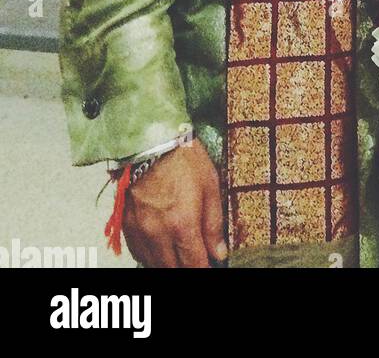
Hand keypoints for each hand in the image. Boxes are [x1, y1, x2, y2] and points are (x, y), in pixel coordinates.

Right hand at [122, 139, 226, 267]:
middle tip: (196, 260)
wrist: (149, 141)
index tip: (210, 267)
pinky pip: (137, 253)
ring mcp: (139, 231)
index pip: (194, 266)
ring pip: (153, 265)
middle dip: (186, 269)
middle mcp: (158, 234)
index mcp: (182, 225)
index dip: (204, 270)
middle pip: (172, 269)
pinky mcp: (125, 224)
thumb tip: (219, 253)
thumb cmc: (183, 159)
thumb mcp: (210, 186)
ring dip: (168, 265)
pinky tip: (160, 249)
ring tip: (180, 257)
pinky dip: (150, 256)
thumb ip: (214, 224)